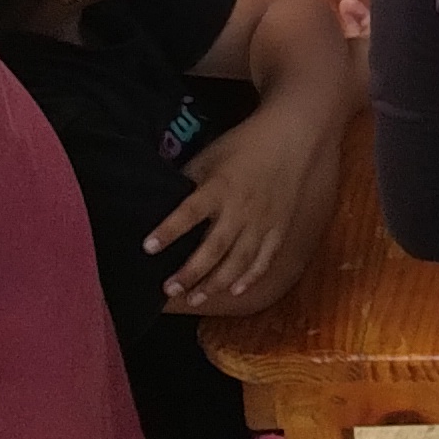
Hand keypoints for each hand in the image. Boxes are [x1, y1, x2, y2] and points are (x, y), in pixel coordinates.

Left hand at [151, 100, 336, 312]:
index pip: (190, 213)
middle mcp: (240, 210)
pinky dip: (250, 277)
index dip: (169, 230)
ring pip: (238, 261)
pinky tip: (235, 291)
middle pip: (214, 248)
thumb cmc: (244, 145)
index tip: (148, 247)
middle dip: (191, 272)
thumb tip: (162, 199)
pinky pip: (265, 259)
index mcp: (220, 187)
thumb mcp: (210, 155)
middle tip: (169, 289)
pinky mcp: (279, 229)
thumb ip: (189, 180)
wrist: (290, 139)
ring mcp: (262, 223)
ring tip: (195, 299)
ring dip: (215, 283)